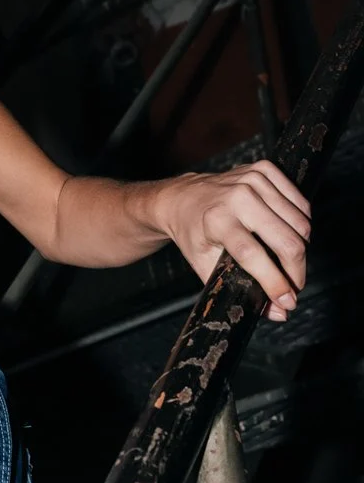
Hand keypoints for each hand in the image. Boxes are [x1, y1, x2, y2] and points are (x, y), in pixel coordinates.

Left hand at [155, 160, 310, 321]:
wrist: (180, 198)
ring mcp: (252, 179)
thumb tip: (278, 313)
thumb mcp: (204, 264)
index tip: (288, 301)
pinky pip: (300, 202)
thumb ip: (240, 289)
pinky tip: (288, 234)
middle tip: (294, 287)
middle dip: (297, 271)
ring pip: (300, 223)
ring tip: (288, 262)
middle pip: (286, 240)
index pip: (254, 255)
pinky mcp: (264, 169)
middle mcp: (237, 196)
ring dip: (301, 249)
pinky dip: (301, 223)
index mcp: (217, 220)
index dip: (275, 281)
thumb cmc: (192, 233)